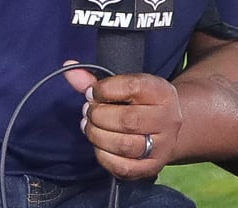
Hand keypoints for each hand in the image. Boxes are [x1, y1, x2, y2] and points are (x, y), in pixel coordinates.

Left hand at [64, 60, 183, 179]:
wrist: (164, 128)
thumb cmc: (136, 103)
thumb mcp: (122, 85)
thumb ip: (94, 79)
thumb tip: (69, 69)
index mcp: (162, 93)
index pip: (133, 87)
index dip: (104, 89)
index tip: (92, 93)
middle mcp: (167, 120)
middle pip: (127, 120)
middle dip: (97, 115)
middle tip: (89, 112)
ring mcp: (162, 146)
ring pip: (124, 145)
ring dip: (97, 135)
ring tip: (90, 126)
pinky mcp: (151, 167)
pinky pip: (122, 167)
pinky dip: (103, 156)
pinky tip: (99, 144)